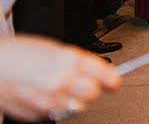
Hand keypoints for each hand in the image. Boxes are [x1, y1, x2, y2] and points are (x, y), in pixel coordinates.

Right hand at [0, 35, 119, 121]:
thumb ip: (77, 61)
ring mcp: (50, 101)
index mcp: (69, 61)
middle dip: (93, 88)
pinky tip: (45, 94)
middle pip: (93, 93)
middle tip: (87, 83)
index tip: (115, 81)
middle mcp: (62, 82)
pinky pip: (56, 113)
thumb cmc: (18, 53)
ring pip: (77, 107)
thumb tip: (97, 70)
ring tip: (63, 88)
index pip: (104, 74)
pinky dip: (56, 106)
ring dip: (75, 99)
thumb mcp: (54, 48)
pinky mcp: (38, 114)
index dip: (112, 78)